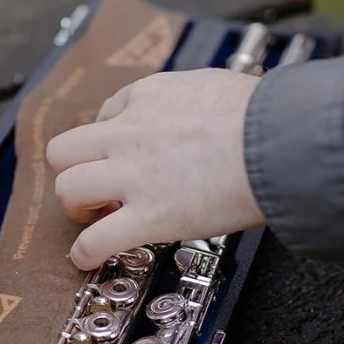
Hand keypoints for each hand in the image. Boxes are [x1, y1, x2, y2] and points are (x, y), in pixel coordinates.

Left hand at [46, 69, 264, 270]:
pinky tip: (88, 258)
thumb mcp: (217, 85)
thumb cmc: (263, 114)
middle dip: (74, 171)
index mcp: (149, 97)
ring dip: (76, 207)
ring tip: (95, 219)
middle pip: (65, 149)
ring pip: (68, 188)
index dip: (109, 141)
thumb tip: (205, 106)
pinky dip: (85, 253)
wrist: (279, 140)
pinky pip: (96, 240)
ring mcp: (135, 176)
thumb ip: (195, 98)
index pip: (107, 114)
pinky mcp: (150, 216)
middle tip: (96, 188)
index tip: (121, 156)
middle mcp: (131, 134)